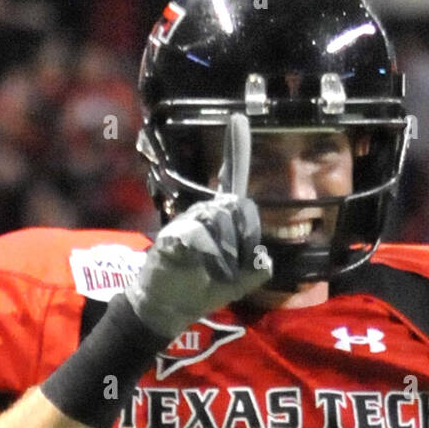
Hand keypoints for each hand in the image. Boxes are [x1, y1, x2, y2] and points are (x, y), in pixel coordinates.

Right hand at [126, 114, 272, 340]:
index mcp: (217, 221)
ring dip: (221, 254)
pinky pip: (199, 238)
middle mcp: (201, 215)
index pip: (230, 183)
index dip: (236, 152)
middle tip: (220, 266)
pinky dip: (202, 255)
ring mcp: (186, 223)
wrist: (162, 308)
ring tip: (204, 270)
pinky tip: (191, 266)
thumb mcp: (233, 285)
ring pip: (220, 224)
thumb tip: (266, 258)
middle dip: (239, 241)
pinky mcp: (172, 235)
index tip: (238, 119)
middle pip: (237, 210)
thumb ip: (253, 271)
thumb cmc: (196, 292)